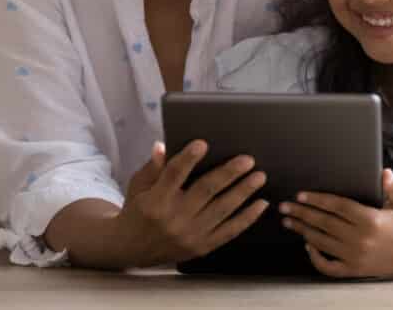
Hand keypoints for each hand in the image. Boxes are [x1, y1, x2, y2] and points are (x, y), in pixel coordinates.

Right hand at [115, 140, 268, 267]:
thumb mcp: (138, 186)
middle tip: (247, 160)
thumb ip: (153, 166)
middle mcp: (174, 218)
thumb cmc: (137, 210)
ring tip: (259, 177)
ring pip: (222, 210)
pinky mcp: (201, 246)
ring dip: (243, 192)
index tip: (202, 143)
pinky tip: (260, 204)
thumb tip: (163, 145)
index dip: (188, 158)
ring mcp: (190, 235)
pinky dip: (247, 218)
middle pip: (206, 191)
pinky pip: (229, 231)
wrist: (132, 249)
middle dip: (229, 174)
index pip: (173, 175)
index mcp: (156, 200)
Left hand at [279, 168, 392, 277]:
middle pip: (324, 223)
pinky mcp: (355, 270)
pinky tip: (307, 245)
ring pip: (322, 242)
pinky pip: (329, 267)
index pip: (337, 206)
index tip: (300, 194)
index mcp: (371, 220)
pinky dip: (315, 257)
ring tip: (288, 220)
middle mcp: (361, 239)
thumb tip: (383, 173)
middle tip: (284, 206)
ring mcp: (356, 257)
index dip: (317, 199)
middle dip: (301, 213)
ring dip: (302, 231)